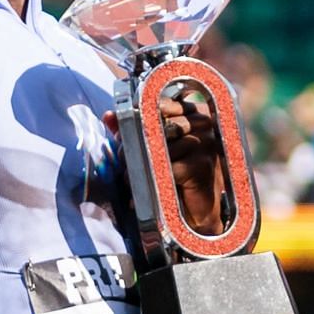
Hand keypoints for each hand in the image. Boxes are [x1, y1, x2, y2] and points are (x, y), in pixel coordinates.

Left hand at [106, 96, 230, 237]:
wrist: (196, 209)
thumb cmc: (175, 174)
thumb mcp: (152, 146)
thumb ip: (132, 128)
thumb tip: (109, 115)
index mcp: (193, 112)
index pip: (159, 105)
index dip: (139, 120)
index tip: (124, 136)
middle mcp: (203, 123)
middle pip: (159, 125)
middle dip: (135, 143)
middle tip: (121, 159)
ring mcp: (205, 143)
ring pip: (161, 147)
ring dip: (140, 164)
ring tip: (129, 177)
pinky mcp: (202, 165)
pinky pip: (169, 167)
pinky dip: (153, 179)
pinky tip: (143, 187)